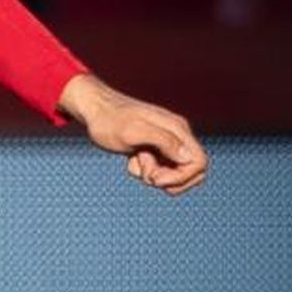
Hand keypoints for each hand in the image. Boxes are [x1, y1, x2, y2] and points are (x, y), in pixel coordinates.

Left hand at [58, 72, 208, 194]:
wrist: (93, 110)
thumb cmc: (110, 120)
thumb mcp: (134, 131)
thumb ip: (164, 141)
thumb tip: (188, 156)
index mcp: (177, 130)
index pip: (199, 163)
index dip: (182, 178)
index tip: (156, 178)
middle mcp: (176, 136)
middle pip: (191, 172)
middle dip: (169, 181)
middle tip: (147, 174)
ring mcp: (165, 143)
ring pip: (172, 174)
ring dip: (153, 175)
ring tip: (135, 160)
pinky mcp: (152, 149)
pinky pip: (156, 170)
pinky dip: (141, 170)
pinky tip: (130, 157)